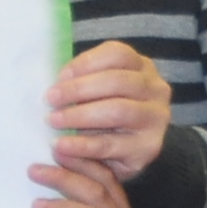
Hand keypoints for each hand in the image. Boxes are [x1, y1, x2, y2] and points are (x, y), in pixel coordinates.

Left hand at [47, 40, 169, 179]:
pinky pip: (110, 144)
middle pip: (117, 81)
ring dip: (79, 115)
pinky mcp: (147, 148)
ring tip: (53, 120)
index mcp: (142, 68)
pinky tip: (61, 145)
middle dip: (78, 89)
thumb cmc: (103, 115)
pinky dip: (81, 144)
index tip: (59, 77)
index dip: (86, 63)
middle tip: (50, 99)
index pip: (118, 54)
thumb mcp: (96, 91)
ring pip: (117, 111)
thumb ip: (81, 81)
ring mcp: (156, 119)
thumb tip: (54, 82)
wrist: (124, 154)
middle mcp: (156, 90)